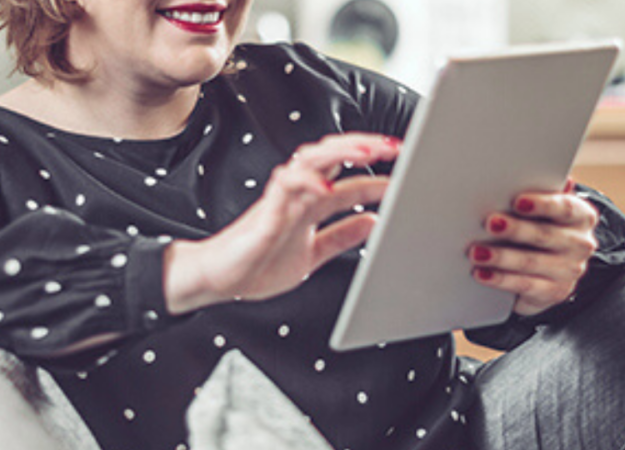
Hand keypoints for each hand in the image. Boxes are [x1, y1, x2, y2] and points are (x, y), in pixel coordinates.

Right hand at [164, 133, 399, 313]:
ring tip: (369, 151)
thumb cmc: (258, 264)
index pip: (350, 180)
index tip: (406, 173)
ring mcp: (281, 199)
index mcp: (310, 204)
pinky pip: (285, 187)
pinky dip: (307, 182)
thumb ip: (340, 237)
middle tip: (393, 147)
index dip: (378, 175)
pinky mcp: (264, 212)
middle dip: (363, 147)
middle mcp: (298, 194)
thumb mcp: (312, 254)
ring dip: (341, 152)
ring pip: (311, 161)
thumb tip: (374, 221)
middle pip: (333, 157)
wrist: (218, 280)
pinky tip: (327, 186)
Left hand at [468, 180, 598, 315]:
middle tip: (490, 223)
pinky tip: (481, 273)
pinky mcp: (554, 292)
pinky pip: (524, 285)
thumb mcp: (546, 212)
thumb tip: (535, 173)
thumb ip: (541, 193)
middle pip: (544, 235)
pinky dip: (500, 279)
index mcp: (581, 216)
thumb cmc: (543, 230)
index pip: (565, 208)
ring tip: (476, 252)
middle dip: (515, 229)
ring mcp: (569, 271)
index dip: (542, 204)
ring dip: (501, 256)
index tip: (517, 201)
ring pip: (531, 262)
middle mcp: (580, 243)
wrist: (553, 272)